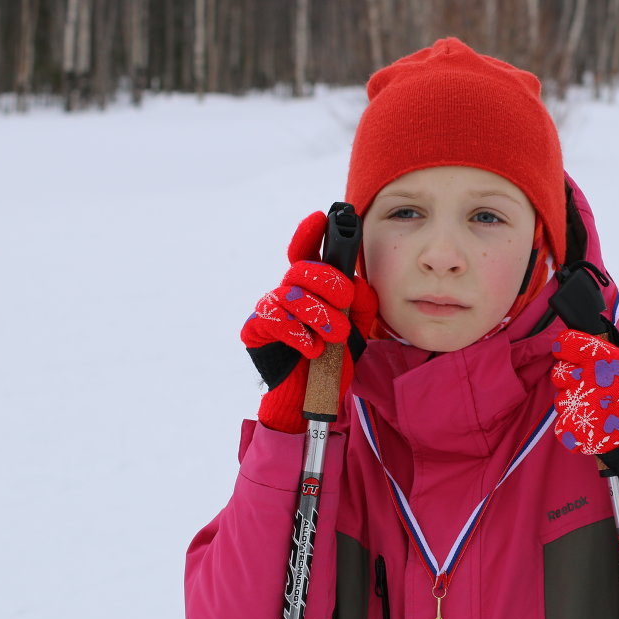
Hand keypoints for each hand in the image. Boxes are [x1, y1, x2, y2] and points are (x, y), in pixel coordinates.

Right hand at [242, 211, 377, 432]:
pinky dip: (301, 335)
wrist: (309, 400)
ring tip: (335, 336)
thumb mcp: (357, 332)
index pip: (307, 253)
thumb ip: (363, 306)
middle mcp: (287, 293)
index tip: (321, 217)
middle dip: (330, 283)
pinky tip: (313, 349)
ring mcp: (270, 310)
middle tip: (345, 302)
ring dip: (321, 316)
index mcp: (311, 289)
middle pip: (303, 268)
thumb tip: (359, 284)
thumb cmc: (330, 363)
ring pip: (294, 295)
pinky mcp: (256, 330)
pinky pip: (278, 321)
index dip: (310, 233)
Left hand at [550, 330, 618, 516]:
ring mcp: (577, 406)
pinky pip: (562, 425)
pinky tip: (591, 429)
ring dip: (575, 404)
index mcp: (603, 361)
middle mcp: (585, 380)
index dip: (567, 347)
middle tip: (589, 387)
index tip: (572, 352)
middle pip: (559, 372)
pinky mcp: (574, 431)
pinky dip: (574, 429)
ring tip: (596, 412)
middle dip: (570, 377)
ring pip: (561, 399)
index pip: (567, 343)